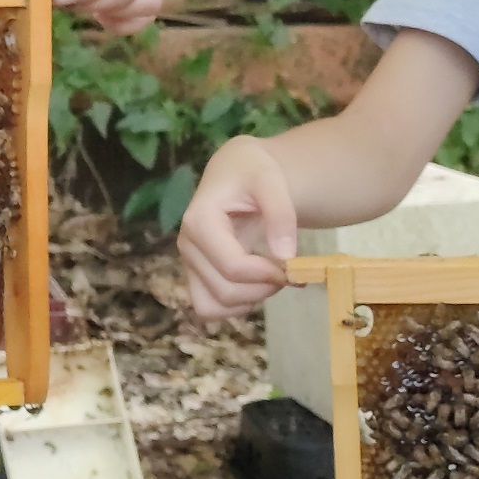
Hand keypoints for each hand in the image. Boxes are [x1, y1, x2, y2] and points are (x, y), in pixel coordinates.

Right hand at [177, 138, 302, 318]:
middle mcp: (187, 245)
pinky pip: (208, 307)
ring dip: (248, 301)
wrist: (237, 171)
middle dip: (262, 289)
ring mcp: (188, 262)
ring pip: (212, 306)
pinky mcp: (195, 274)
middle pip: (224, 291)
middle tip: (287, 271)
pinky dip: (236, 306)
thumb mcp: (272, 181)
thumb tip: (286, 256)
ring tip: (270, 279)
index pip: (232, 267)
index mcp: (199, 220)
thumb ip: (281, 214)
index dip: (266, 275)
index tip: (292, 266)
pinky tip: (257, 285)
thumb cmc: (253, 172)